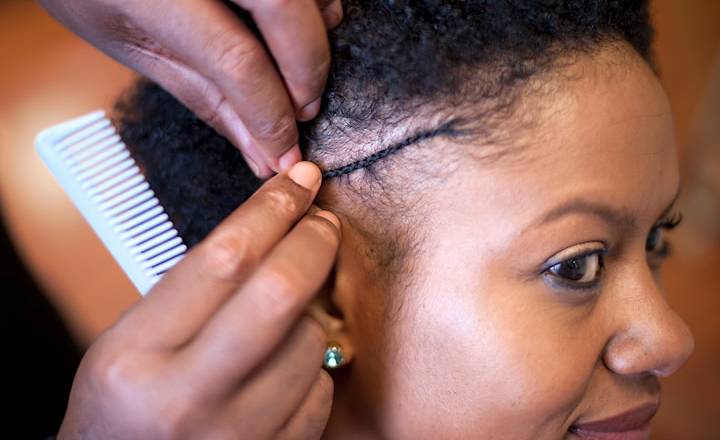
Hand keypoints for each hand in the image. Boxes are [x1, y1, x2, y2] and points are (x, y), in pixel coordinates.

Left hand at [39, 0, 342, 177]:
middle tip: (304, 112)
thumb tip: (259, 150)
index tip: (284, 151)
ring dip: (316, 35)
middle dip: (308, 72)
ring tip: (301, 70)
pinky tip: (296, 28)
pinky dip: (314, 5)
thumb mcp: (132, 46)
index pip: (237, 61)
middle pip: (285, 12)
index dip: (271, 114)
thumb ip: (203, 96)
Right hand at [59, 162, 340, 438]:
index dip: (272, 210)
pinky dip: (312, 367)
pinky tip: (284, 369)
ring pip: (311, 342)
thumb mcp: (130, 342)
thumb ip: (193, 293)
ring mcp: (235, 436)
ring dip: (312, 315)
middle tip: (324, 221)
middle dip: (314, 242)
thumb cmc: (124, 407)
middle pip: (280, 293)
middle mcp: (186, 398)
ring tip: (284, 320)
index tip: (299, 183)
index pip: (224, 259)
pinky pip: (321, 391)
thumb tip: (275, 232)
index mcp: (136, 355)